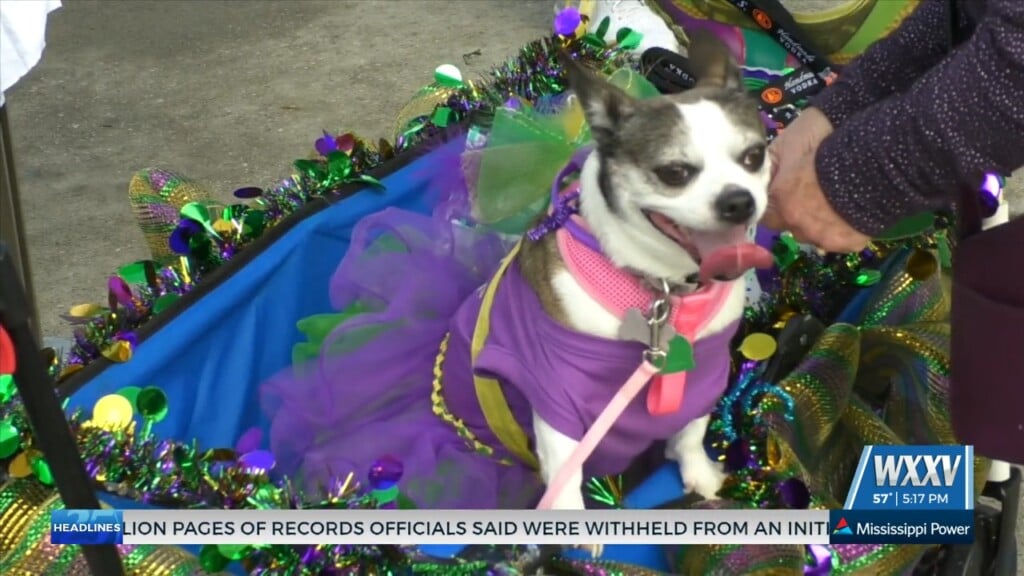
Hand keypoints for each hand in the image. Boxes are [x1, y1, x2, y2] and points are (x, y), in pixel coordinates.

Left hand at [763, 108, 870, 252]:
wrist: (876, 164)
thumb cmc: (832, 149)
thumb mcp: (791, 148)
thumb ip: (774, 168)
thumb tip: (764, 176)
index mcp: (782, 201)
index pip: (766, 215)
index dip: (777, 205)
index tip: (786, 197)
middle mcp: (797, 224)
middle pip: (790, 226)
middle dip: (798, 215)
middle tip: (815, 197)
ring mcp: (822, 237)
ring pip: (814, 235)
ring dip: (821, 223)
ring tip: (837, 205)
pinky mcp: (846, 244)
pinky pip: (840, 240)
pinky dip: (845, 229)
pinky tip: (853, 214)